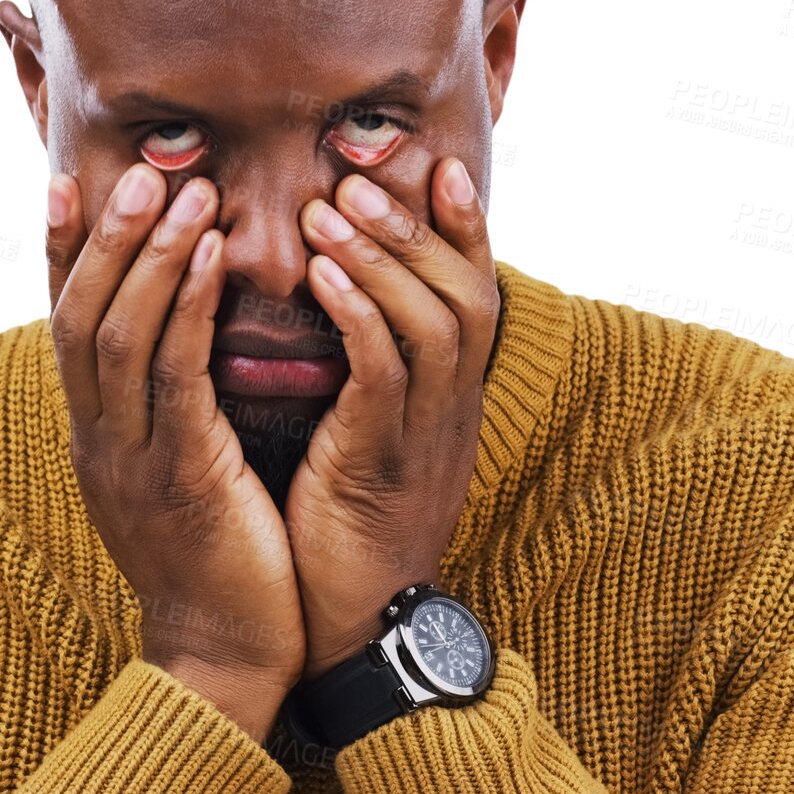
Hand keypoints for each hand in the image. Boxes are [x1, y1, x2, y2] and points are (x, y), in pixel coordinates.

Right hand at [45, 163, 306, 739]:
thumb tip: (180, 329)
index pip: (64, 323)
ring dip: (151, 255)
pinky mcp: (182, 478)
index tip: (66, 179)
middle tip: (138, 169)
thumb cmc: (218, 554)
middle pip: (79, 316)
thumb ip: (166, 404)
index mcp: (94, 433)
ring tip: (185, 191)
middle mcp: (98, 439)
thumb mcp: (175, 468)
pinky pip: (177, 378)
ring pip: (120, 336)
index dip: (62, 250)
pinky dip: (190, 309)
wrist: (226, 655)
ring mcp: (132, 460)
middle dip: (106, 236)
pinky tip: (213, 262)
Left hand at [284, 157, 500, 681]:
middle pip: (465, 292)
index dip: (465, 228)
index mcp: (450, 397)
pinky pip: (385, 375)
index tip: (439, 165)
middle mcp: (452, 408)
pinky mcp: (384, 464)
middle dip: (416, 226)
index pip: (475, 292)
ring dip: (383, 257)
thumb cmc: (349, 522)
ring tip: (332, 207)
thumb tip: (345, 297)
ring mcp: (425, 436)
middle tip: (362, 174)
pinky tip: (318, 277)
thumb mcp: (373, 434)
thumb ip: (374, 369)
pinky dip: (358, 315)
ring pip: (434, 322)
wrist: (355, 627)